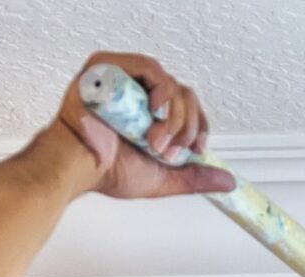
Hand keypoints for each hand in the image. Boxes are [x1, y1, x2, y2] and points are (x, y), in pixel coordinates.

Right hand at [54, 52, 236, 198]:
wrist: (78, 166)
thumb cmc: (106, 171)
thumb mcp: (161, 178)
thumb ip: (193, 177)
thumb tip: (227, 182)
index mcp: (150, 114)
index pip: (188, 107)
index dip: (198, 126)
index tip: (195, 148)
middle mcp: (139, 95)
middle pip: (184, 96)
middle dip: (185, 126)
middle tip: (168, 150)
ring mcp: (125, 79)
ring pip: (171, 84)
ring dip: (173, 115)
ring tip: (155, 139)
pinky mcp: (109, 67)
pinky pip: (148, 67)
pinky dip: (160, 88)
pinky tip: (154, 110)